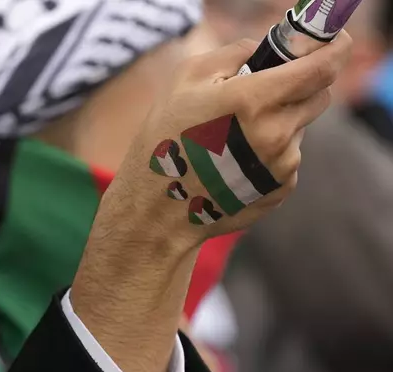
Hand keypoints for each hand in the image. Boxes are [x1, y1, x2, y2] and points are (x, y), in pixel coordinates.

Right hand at [72, 32, 351, 371]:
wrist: (159, 208)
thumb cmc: (164, 140)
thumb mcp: (184, 81)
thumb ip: (231, 53)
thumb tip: (261, 49)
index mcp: (254, 100)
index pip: (320, 66)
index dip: (332, 49)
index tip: (332, 42)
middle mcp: (277, 133)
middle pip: (319, 95)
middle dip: (299, 86)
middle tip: (261, 93)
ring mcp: (283, 165)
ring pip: (299, 127)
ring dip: (278, 123)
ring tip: (233, 139)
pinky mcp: (282, 188)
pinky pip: (289, 157)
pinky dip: (270, 153)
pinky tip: (235, 163)